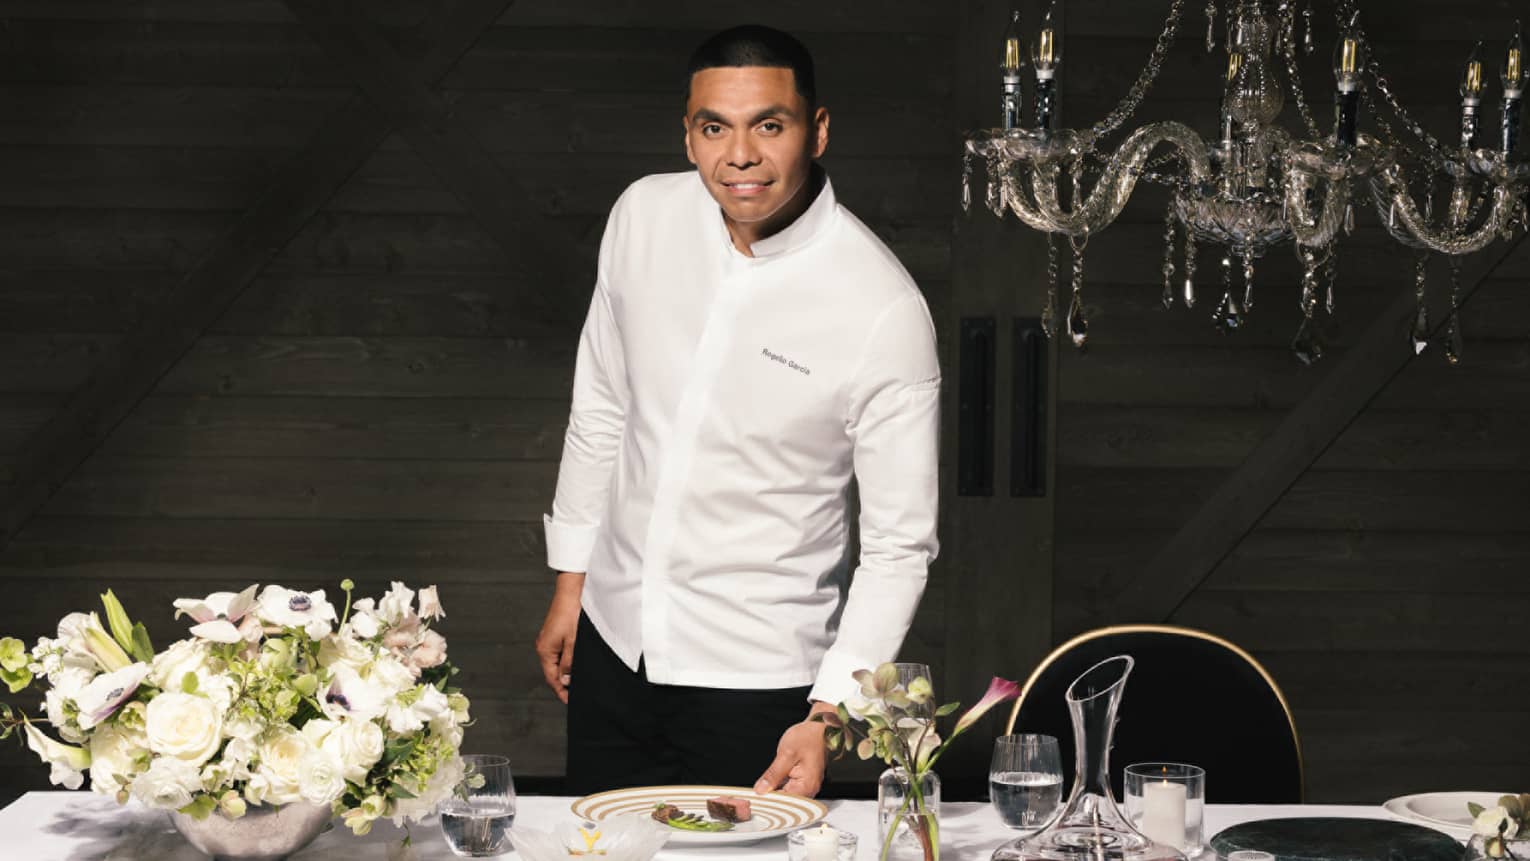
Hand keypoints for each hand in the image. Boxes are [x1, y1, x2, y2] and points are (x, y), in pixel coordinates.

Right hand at [534, 572, 583, 703]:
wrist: (571, 592)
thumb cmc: (572, 614)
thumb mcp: (573, 642)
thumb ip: (569, 663)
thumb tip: (565, 680)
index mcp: (545, 650)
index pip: (551, 677)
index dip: (561, 691)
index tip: (569, 701)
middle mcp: (543, 646)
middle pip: (552, 671)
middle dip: (563, 684)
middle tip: (575, 694)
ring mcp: (548, 639)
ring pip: (555, 662)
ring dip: (565, 672)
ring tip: (577, 682)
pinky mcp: (554, 633)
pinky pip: (558, 653)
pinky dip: (565, 661)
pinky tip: (574, 664)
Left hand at [754, 701, 835, 797]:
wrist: (819, 727)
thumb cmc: (808, 737)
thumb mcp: (786, 754)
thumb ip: (773, 775)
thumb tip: (761, 790)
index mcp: (807, 786)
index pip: (784, 803)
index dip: (768, 801)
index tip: (754, 799)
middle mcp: (809, 789)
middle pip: (786, 802)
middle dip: (770, 798)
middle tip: (755, 794)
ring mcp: (807, 785)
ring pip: (786, 795)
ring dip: (774, 793)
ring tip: (760, 789)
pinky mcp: (804, 780)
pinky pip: (789, 788)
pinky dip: (779, 787)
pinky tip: (769, 784)